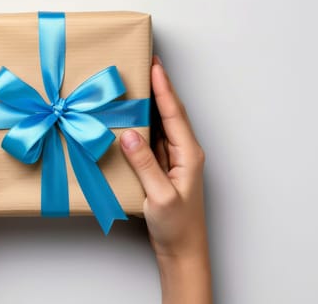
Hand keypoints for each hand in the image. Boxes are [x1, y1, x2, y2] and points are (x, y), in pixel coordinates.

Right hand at [120, 56, 210, 303]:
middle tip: (146, 66)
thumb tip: (128, 134)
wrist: (181, 250)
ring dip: (151, 105)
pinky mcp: (162, 169)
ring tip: (137, 86)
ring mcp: (172, 160)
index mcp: (189, 154)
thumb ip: (145, 164)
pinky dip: (143, 126)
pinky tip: (132, 120)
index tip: (155, 66)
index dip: (164, 89)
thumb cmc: (177, 226)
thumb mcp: (160, 195)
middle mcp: (183, 152)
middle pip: (170, 114)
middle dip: (160, 88)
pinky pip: (152, 141)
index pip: (174, 114)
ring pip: (161, 126)